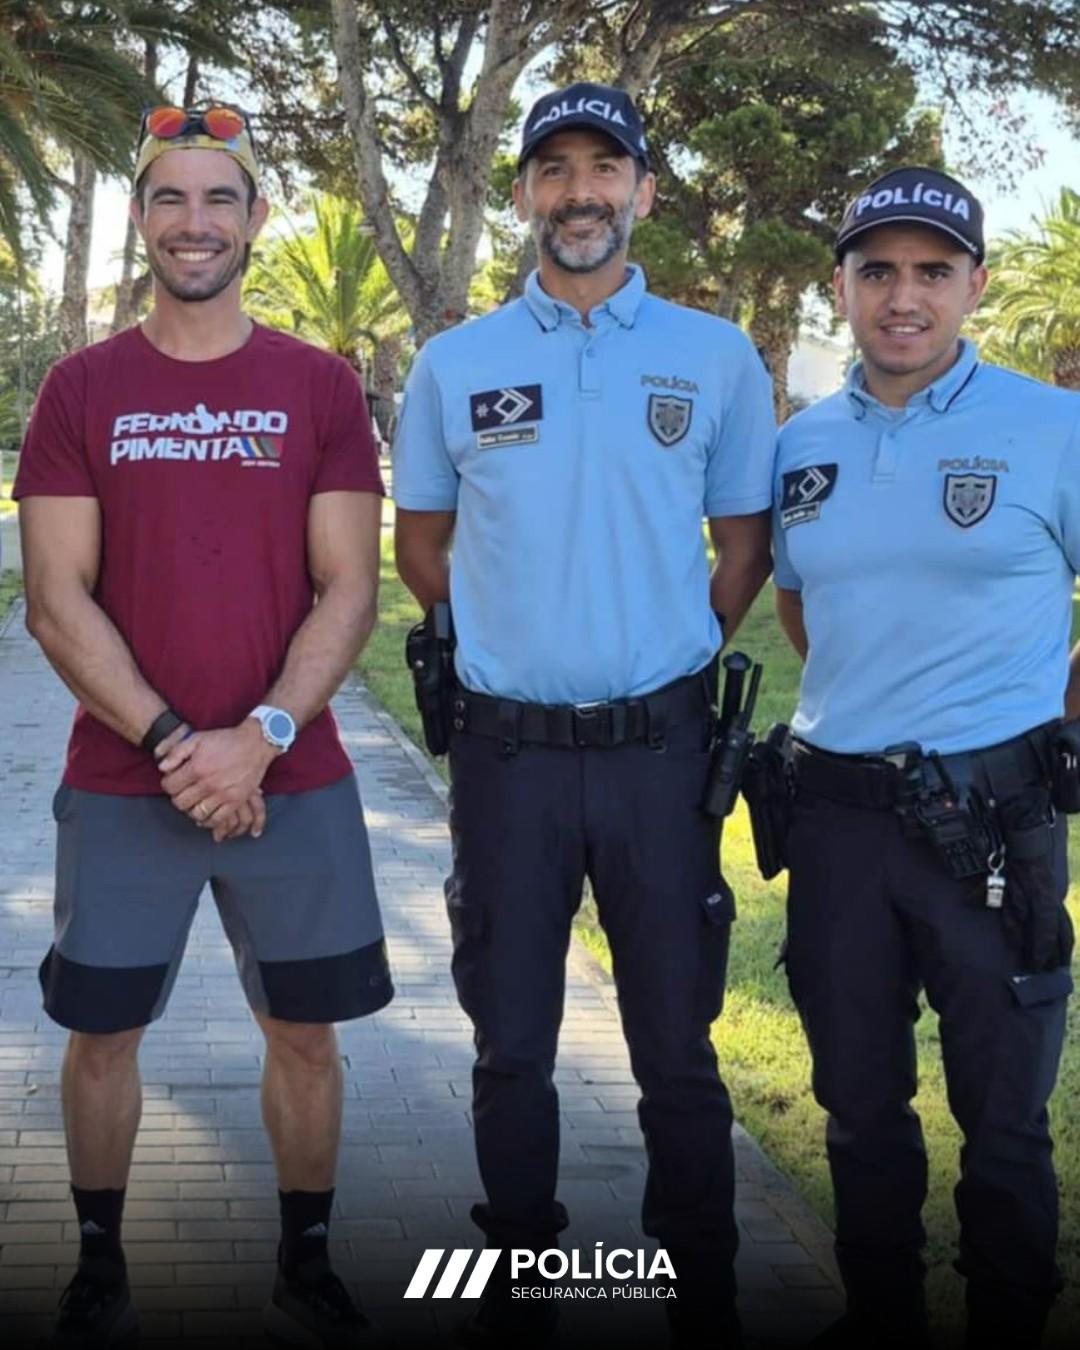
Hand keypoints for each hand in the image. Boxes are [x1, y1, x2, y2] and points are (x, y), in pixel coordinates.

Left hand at [159, 721, 277, 833]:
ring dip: (192, 810)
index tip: (174, 781)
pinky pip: (217, 819)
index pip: (170, 787)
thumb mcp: (197, 738)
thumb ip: (176, 752)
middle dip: (178, 798)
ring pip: (196, 814)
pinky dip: (208, 820)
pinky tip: (206, 812)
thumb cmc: (226, 740)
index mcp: (197, 768)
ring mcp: (223, 794)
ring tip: (195, 801)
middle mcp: (208, 784)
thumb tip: (162, 768)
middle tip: (184, 791)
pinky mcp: (236, 801)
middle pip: (181, 803)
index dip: (168, 784)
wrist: (255, 743)